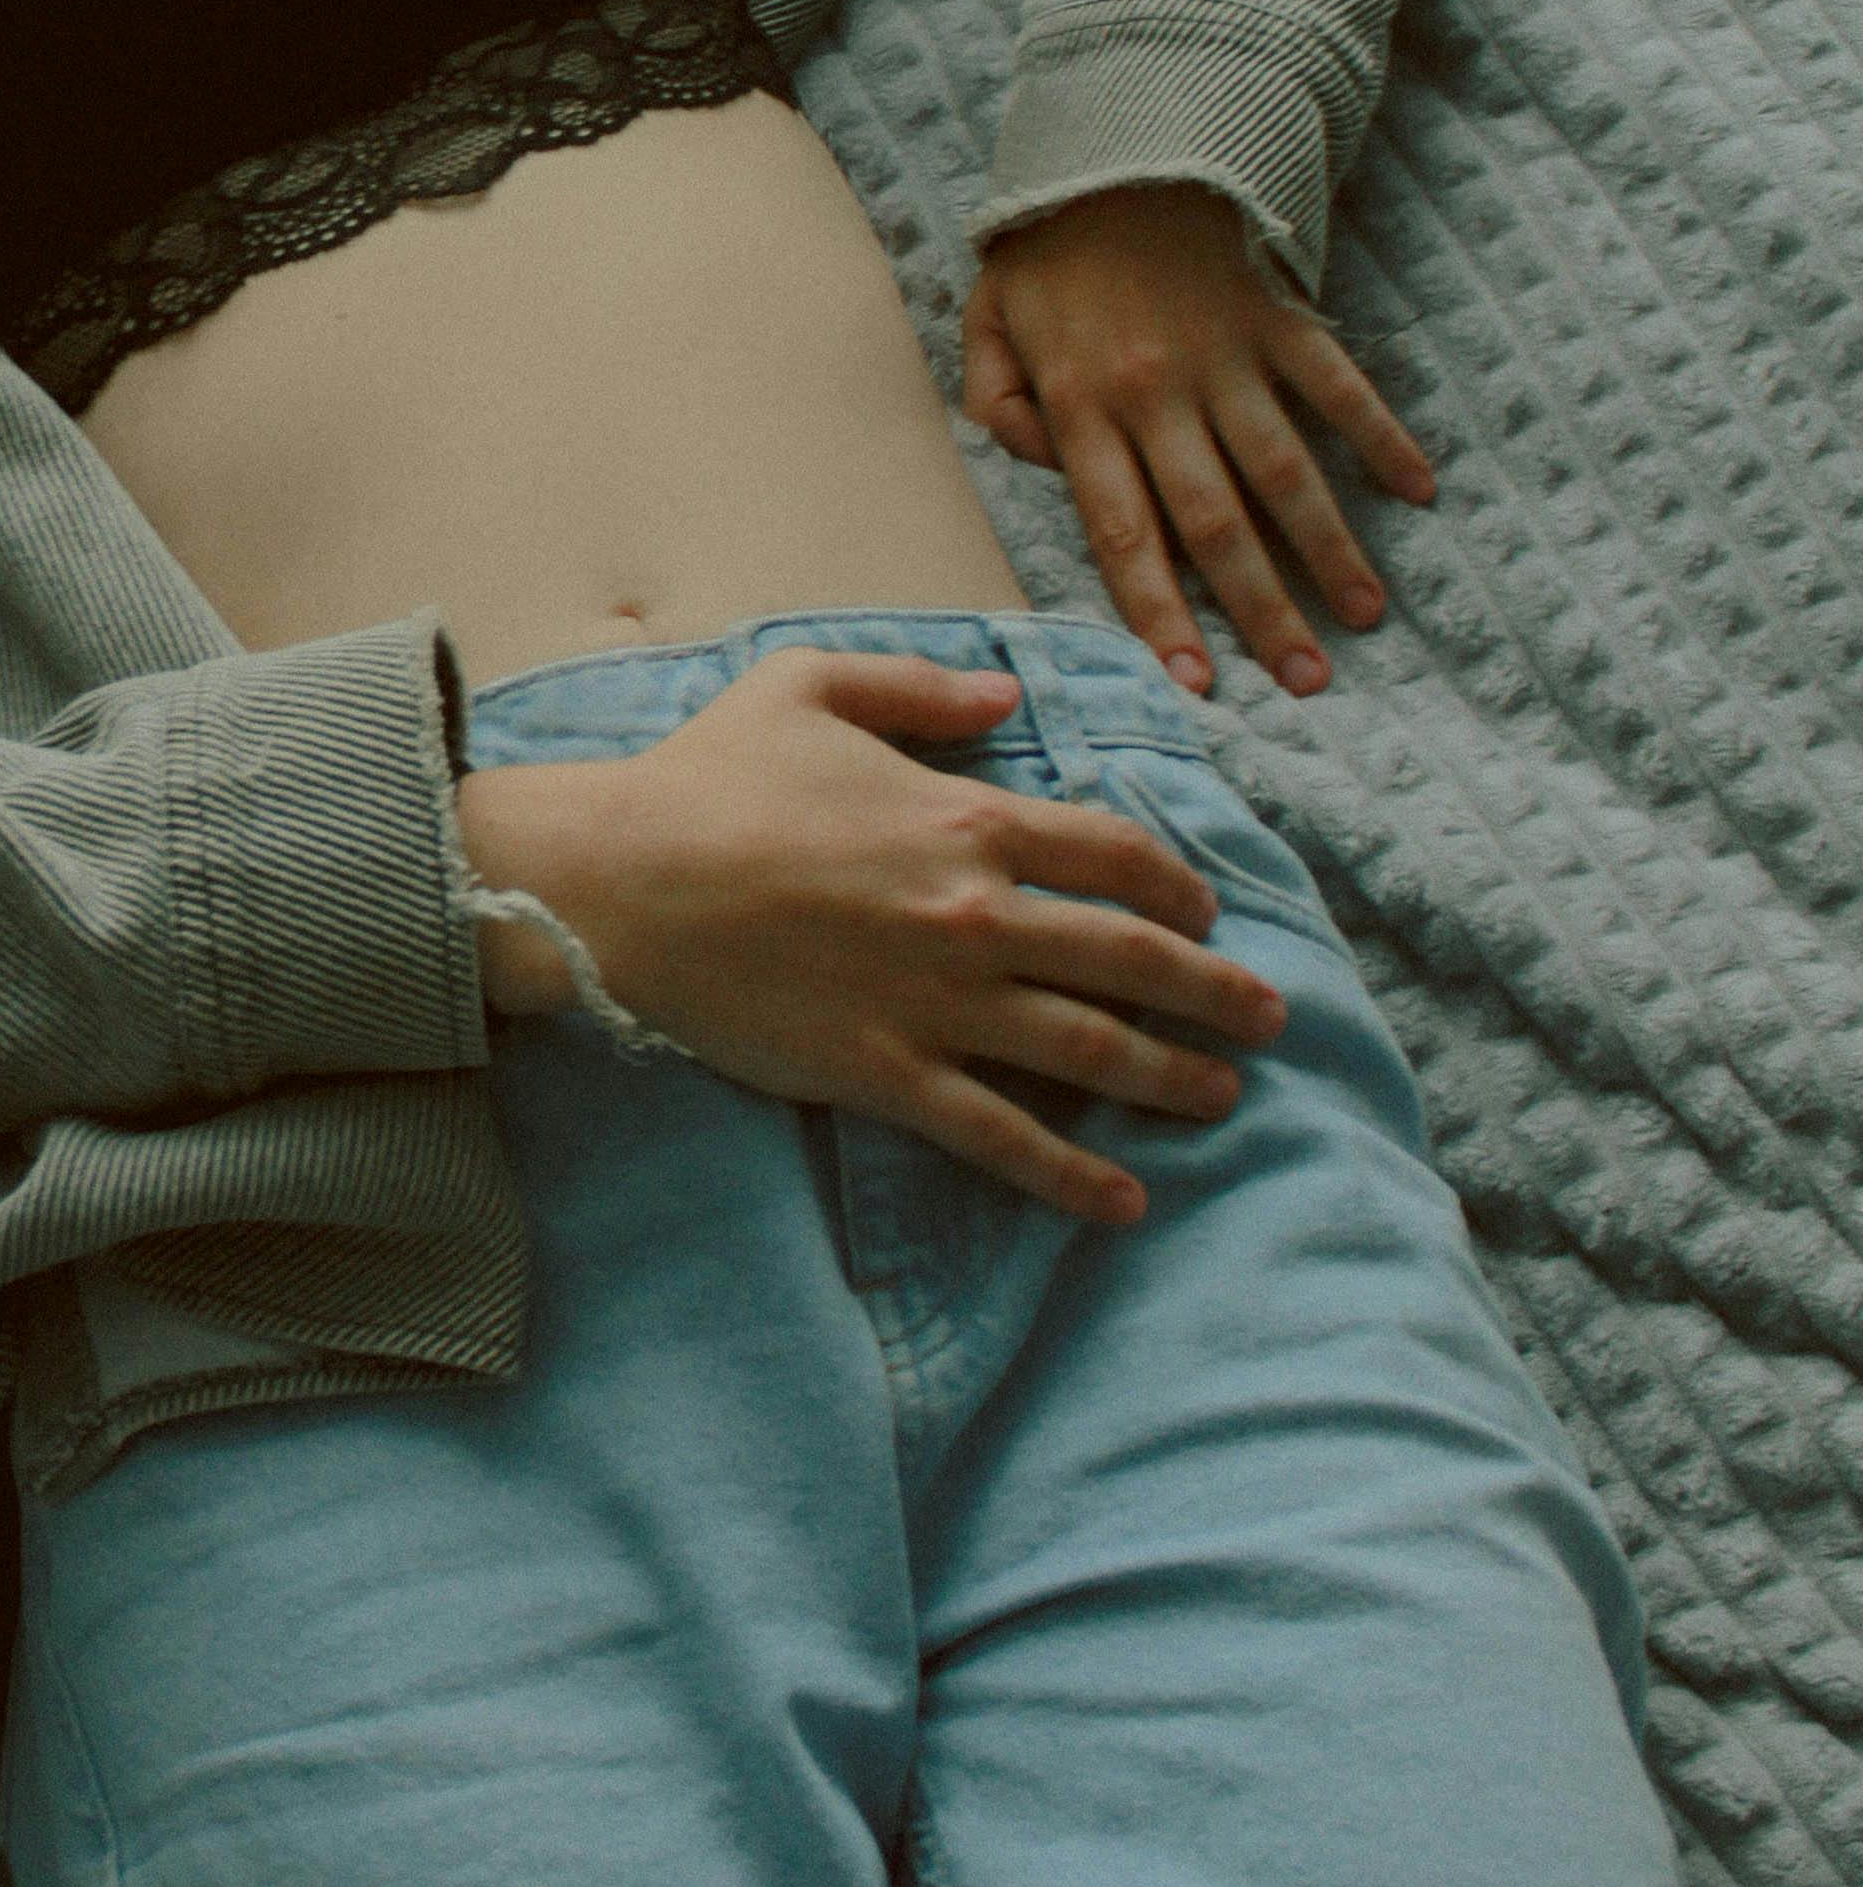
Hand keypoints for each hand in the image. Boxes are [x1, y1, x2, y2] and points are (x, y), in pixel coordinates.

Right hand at [456, 647, 1281, 1229]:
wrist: (618, 882)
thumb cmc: (705, 778)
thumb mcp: (809, 684)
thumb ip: (920, 686)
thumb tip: (1007, 695)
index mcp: (967, 819)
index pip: (1116, 856)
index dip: (1176, 885)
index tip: (1203, 912)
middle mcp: (974, 914)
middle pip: (1131, 958)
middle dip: (1214, 991)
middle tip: (1268, 1018)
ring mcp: (934, 1002)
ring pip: (1088, 1049)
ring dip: (1172, 1076)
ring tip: (1222, 1096)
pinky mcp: (884, 1073)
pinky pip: (999, 1134)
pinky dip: (1069, 1174)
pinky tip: (1124, 1202)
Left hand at [963, 185, 1434, 701]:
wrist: (1118, 139)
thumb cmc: (1045, 245)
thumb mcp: (986, 320)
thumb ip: (995, 401)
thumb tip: (1037, 465)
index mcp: (1082, 407)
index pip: (1122, 534)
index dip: (1158, 613)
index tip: (1195, 683)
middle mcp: (1159, 395)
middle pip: (1216, 525)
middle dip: (1261, 613)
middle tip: (1305, 683)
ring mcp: (1227, 359)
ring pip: (1285, 473)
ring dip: (1329, 550)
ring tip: (1362, 618)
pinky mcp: (1279, 319)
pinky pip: (1338, 387)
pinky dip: (1381, 436)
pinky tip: (1419, 491)